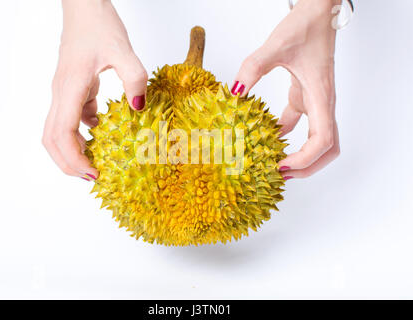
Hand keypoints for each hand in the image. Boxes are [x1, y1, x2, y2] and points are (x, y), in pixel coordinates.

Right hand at [43, 0, 147, 179]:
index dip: (74, 159)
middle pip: (52, 139)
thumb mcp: (123, 51)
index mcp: (70, 88)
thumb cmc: (98, 24)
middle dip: (69, 163)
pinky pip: (74, 117)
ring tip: (98, 162)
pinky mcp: (74, 88)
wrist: (84, 7)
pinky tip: (104, 132)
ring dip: (74, 150)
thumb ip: (134, 79)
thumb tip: (138, 110)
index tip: (94, 172)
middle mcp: (62, 93)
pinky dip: (85, 131)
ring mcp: (65, 92)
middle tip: (93, 176)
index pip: (61, 134)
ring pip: (59, 131)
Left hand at [231, 0, 340, 178]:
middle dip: (308, 167)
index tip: (282, 166)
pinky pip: (300, 124)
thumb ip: (252, 68)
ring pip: (318, 140)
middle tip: (282, 175)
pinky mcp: (306, 95)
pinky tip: (267, 137)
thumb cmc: (306, 26)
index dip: (305, 160)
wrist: (320, 12)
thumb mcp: (275, 47)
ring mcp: (315, 101)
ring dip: (301, 156)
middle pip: (327, 149)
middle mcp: (323, 103)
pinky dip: (286, 135)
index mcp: (321, 96)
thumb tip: (234, 93)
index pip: (323, 140)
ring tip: (276, 164)